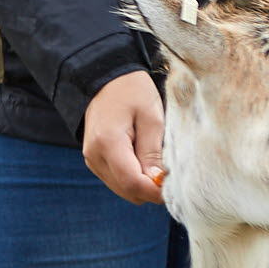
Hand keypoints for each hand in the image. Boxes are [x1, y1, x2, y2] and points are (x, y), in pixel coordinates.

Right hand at [82, 71, 166, 205]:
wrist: (104, 76)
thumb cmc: (131, 90)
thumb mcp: (150, 117)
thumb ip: (153, 152)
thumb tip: (158, 182)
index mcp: (108, 143)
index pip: (133, 183)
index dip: (156, 191)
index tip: (176, 186)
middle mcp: (94, 156)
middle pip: (127, 191)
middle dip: (151, 189)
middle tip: (170, 173)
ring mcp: (91, 159)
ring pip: (123, 189)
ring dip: (142, 184)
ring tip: (156, 162)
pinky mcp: (94, 159)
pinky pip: (116, 180)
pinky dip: (132, 177)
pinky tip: (143, 159)